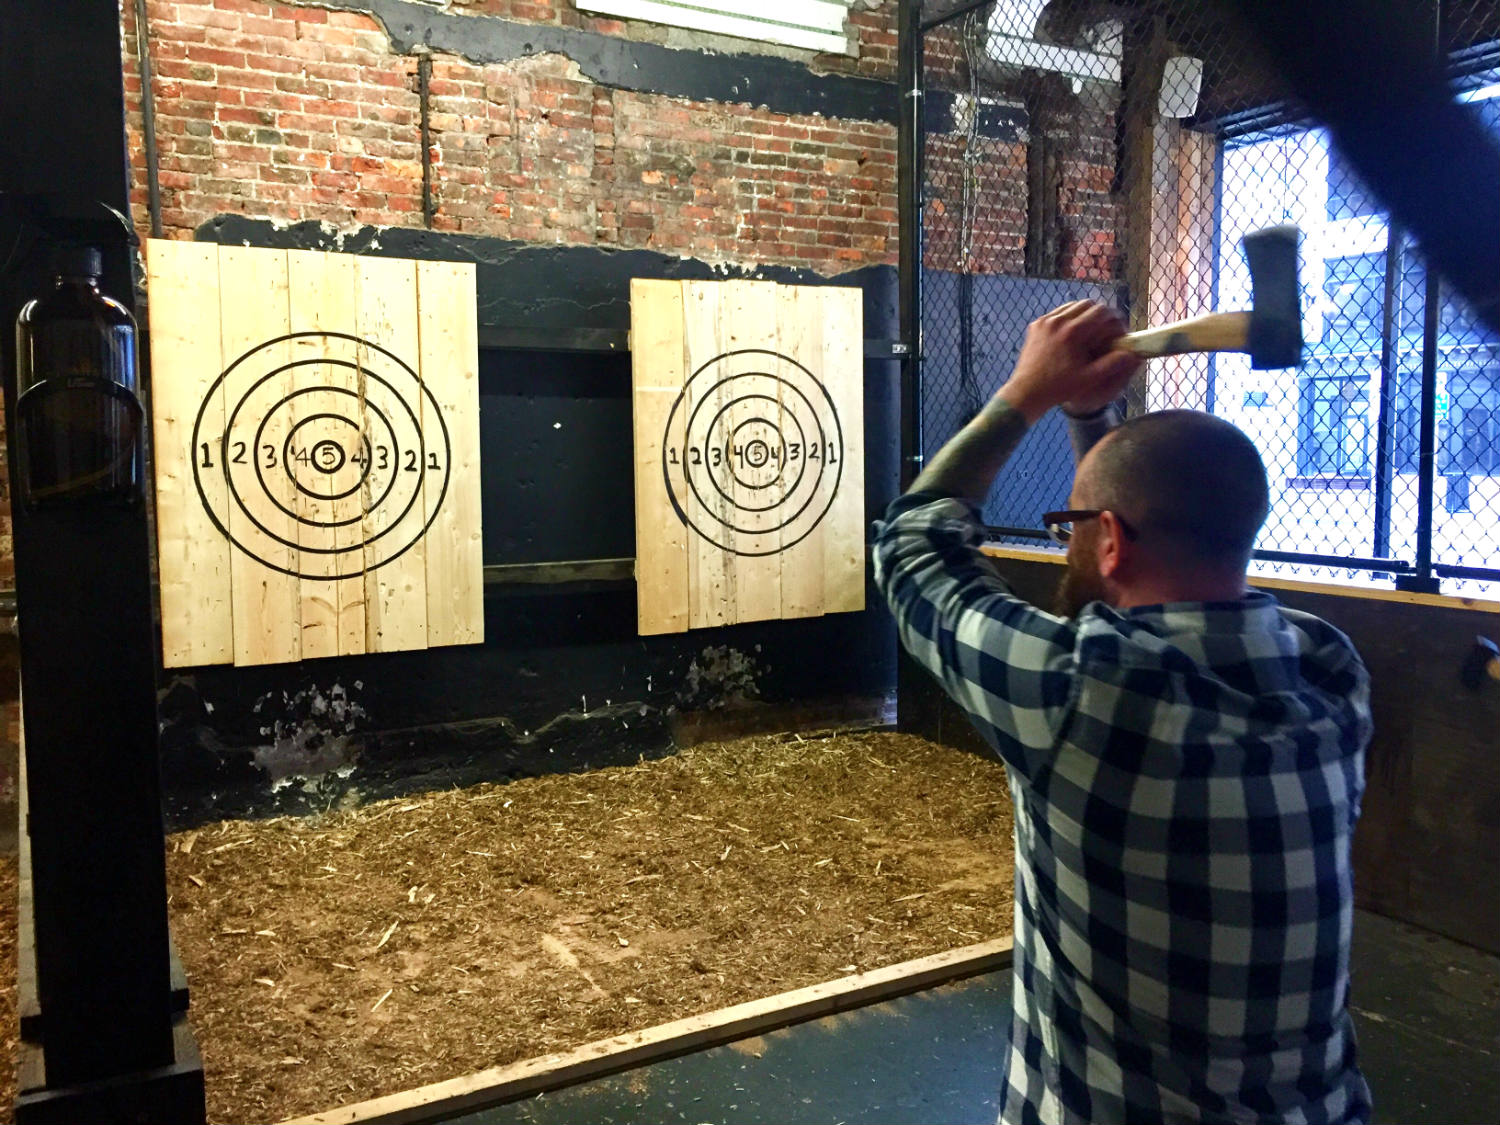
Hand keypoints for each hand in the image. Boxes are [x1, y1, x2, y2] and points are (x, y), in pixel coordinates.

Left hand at [996, 301, 1143, 422]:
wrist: (1027, 391)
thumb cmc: (1060, 388)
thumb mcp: (1089, 378)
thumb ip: (1112, 364)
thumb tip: (1132, 354)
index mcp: (1072, 332)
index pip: (1101, 312)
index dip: (1114, 319)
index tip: (1118, 331)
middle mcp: (1057, 321)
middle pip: (1088, 304)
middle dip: (1100, 315)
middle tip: (1106, 329)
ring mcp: (1045, 321)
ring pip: (1072, 306)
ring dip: (1085, 314)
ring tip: (1092, 330)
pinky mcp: (1036, 325)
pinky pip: (1058, 313)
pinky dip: (1069, 318)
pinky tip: (1074, 332)